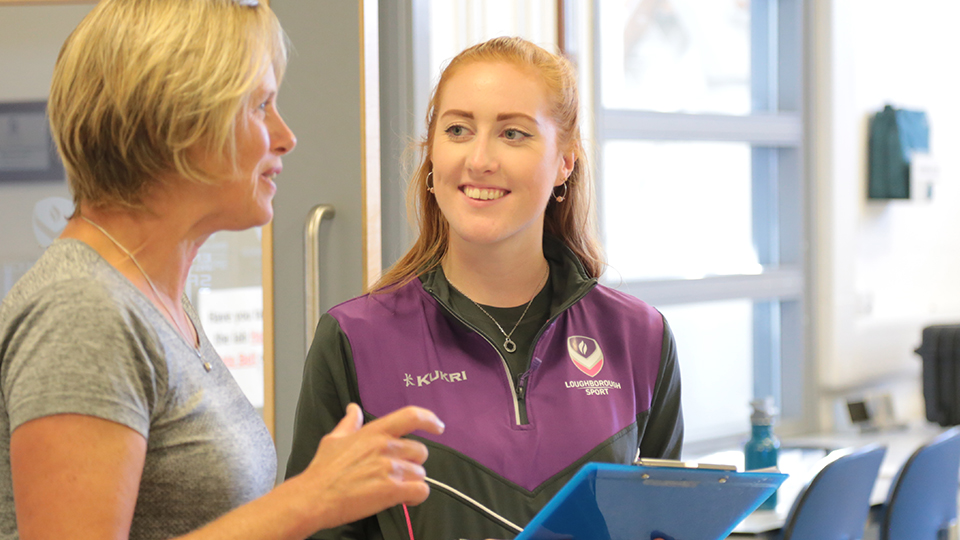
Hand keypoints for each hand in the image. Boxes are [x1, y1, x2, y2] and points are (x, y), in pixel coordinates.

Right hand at [296, 403, 443, 529]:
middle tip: (397, 473)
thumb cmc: (322, 471)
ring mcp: (390, 468)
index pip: (411, 416)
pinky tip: (404, 499)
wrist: (313, 498)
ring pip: (421, 473)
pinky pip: (421, 491)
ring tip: (394, 488)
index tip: (438, 426)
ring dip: (411, 482)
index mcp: (375, 432)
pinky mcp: (392, 491)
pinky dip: (416, 497)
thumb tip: (353, 409)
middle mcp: (386, 447)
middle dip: (413, 464)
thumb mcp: (334, 439)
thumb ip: (349, 423)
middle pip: (421, 451)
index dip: (430, 419)